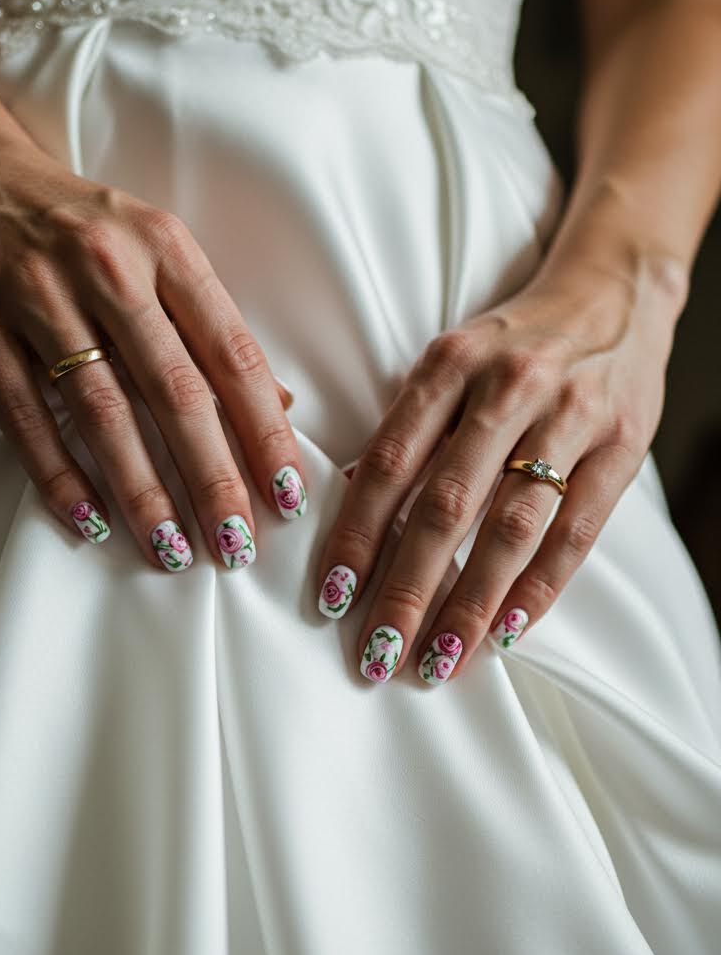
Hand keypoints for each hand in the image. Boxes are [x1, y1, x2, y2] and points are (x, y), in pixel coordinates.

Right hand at [0, 129, 305, 567]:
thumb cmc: (79, 223)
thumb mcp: (158, 249)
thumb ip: (211, 324)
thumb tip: (277, 404)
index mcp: (167, 249)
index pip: (232, 353)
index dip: (264, 431)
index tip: (287, 495)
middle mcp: (109, 269)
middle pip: (174, 391)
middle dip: (212, 478)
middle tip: (237, 544)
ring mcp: (39, 297)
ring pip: (102, 411)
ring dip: (141, 490)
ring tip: (172, 550)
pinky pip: (25, 415)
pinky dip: (58, 474)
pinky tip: (90, 520)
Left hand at [316, 254, 685, 682]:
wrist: (613, 293)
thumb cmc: (513, 343)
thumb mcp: (450, 361)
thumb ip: (409, 426)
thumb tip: (351, 496)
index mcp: (449, 363)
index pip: (391, 463)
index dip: (357, 536)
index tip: (332, 598)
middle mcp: (508, 387)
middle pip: (446, 505)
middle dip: (407, 588)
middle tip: (378, 654)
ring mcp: (571, 416)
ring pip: (512, 526)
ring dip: (470, 603)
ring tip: (438, 661)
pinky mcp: (622, 445)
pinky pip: (575, 530)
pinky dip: (539, 588)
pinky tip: (506, 633)